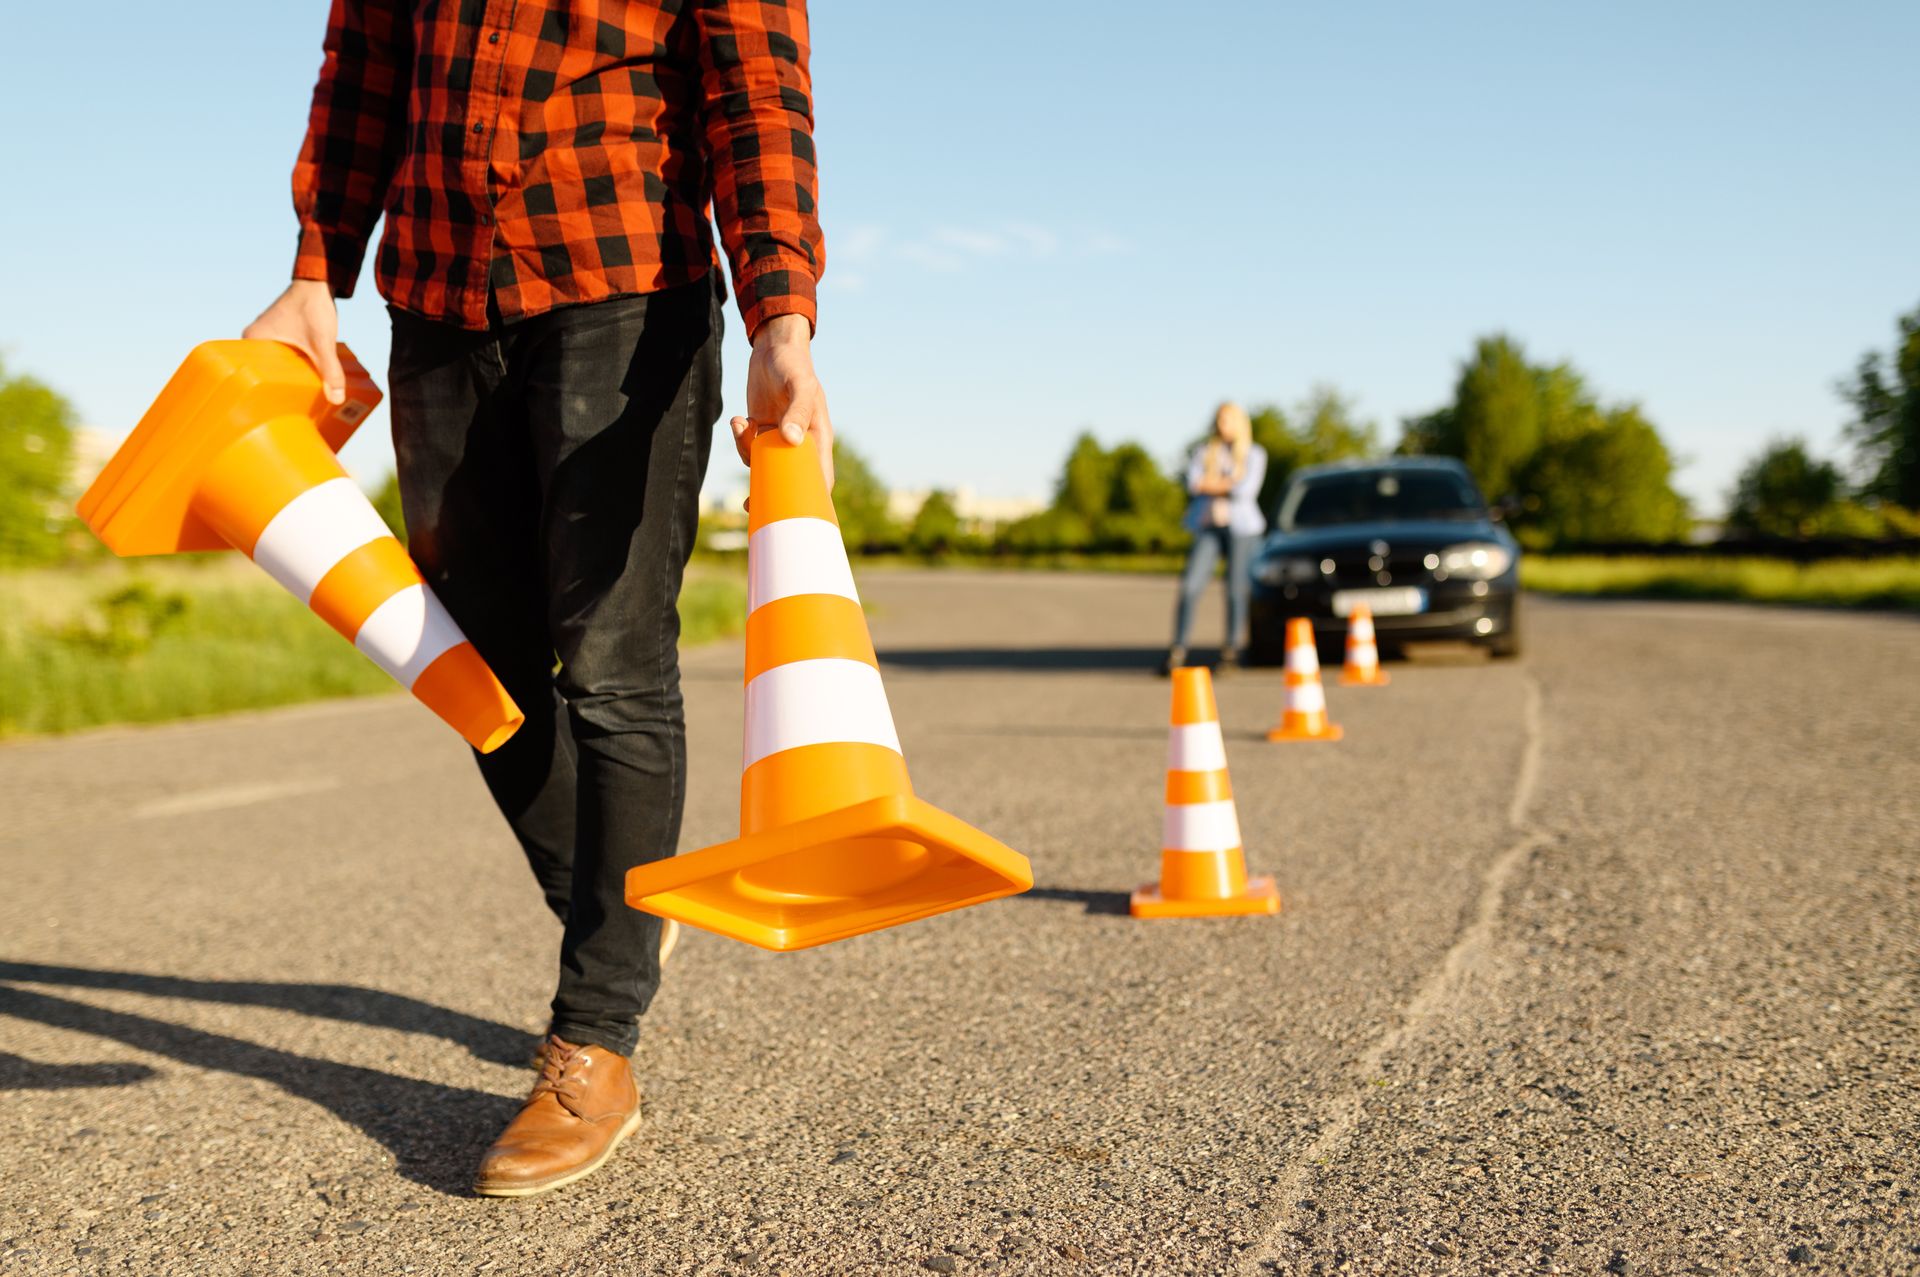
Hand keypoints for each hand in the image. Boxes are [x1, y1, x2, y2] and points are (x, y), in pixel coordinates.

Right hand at [243, 279, 345, 403]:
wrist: (319, 281)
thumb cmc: (313, 307)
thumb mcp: (322, 343)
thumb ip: (330, 371)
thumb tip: (337, 400)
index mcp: (252, 340)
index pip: (248, 373)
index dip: (259, 392)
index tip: (269, 409)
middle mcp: (254, 338)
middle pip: (263, 371)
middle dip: (276, 388)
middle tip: (288, 408)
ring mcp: (266, 336)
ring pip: (274, 365)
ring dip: (286, 377)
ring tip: (297, 399)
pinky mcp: (280, 334)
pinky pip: (283, 357)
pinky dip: (292, 367)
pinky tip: (304, 381)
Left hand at [731, 313, 833, 489]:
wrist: (774, 347)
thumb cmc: (794, 365)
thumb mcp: (799, 385)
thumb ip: (798, 411)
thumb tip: (791, 441)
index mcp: (817, 439)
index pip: (819, 479)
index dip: (810, 500)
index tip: (792, 516)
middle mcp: (799, 443)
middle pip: (788, 480)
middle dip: (770, 493)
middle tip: (748, 505)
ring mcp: (779, 438)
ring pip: (763, 464)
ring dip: (746, 453)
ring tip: (741, 426)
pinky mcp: (762, 430)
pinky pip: (750, 448)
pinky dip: (740, 438)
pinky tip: (739, 418)